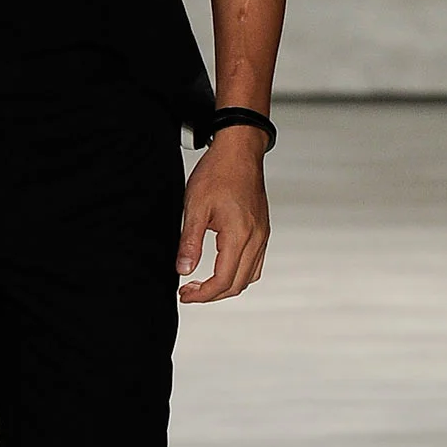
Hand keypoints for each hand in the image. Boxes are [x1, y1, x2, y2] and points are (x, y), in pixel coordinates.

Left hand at [177, 130, 269, 302]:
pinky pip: (255, 262)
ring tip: (202, 284)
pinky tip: (220, 267)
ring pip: (249, 276)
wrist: (239, 151)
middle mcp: (256, 238)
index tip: (184, 295)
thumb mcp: (195, 207)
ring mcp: (262, 234)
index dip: (202, 294)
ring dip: (226, 286)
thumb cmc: (218, 173)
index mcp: (239, 235)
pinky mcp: (263, 230)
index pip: (223, 280)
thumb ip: (190, 242)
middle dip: (212, 294)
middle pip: (238, 284)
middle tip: (189, 292)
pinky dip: (238, 273)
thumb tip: (183, 270)